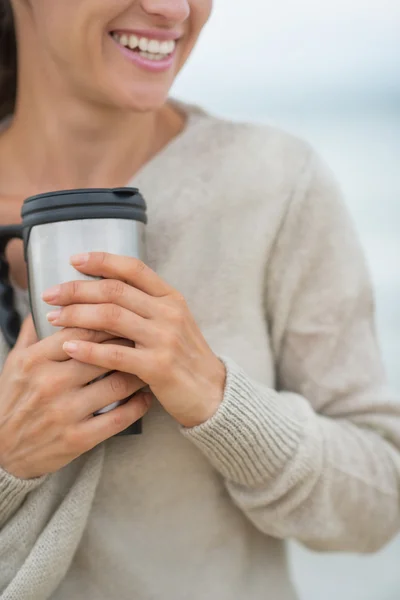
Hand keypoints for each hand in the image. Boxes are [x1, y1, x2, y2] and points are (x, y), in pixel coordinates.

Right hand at [0, 317, 149, 479]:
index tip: (125, 318)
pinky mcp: (78, 439)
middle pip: (105, 353)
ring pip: (118, 383)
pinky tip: (145, 397)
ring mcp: (66, 412)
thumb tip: (49, 303)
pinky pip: (120, 417)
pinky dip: (139, 406)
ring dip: (139, 373)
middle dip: (130, 344)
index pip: (83, 329)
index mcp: (36, 360)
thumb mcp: (14, 363)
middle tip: (145, 339)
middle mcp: (51, 383)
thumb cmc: (12, 401)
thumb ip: (33, 332)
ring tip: (148, 366)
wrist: (2, 451)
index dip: (110, 321)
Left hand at [43, 252, 225, 428]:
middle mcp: (169, 312)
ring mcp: (165, 338)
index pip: (133, 268)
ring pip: (111, 317)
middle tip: (50, 294)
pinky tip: (68, 347)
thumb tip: (101, 293)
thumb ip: (145, 307)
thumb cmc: (184, 357)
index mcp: (171, 298)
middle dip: (78, 290)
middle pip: (115, 291)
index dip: (102, 260)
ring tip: (53, 317)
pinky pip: (115, 354)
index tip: (74, 259)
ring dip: (77, 315)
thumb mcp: (172, 323)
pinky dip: (88, 349)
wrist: (212, 394)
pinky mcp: (158, 367)